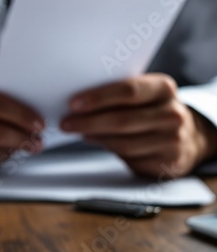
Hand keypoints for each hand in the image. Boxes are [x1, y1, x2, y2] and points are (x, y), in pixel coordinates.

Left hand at [60, 73, 216, 177]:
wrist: (186, 137)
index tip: (73, 103)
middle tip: (65, 123)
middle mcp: (172, 114)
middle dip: (88, 122)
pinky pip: (129, 156)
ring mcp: (173, 140)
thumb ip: (118, 94)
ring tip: (76, 130)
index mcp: (164, 88)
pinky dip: (107, 147)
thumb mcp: (142, 95)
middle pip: (122, 119)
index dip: (98, 97)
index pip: (129, 90)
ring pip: (123, 142)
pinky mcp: (167, 162)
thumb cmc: (150, 110)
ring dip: (95, 136)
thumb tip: (77, 102)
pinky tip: (94, 139)